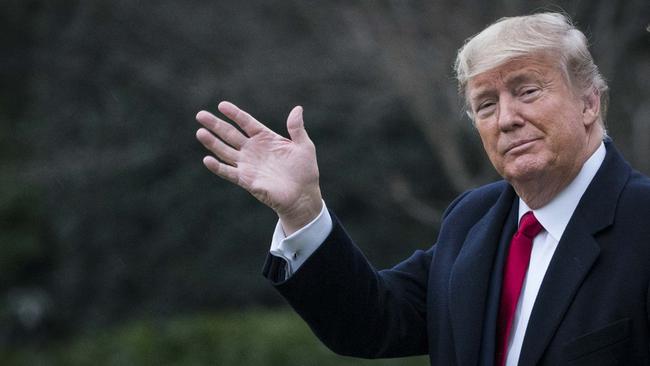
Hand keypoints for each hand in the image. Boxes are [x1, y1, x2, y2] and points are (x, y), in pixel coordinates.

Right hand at [196, 101, 322, 234]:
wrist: (303, 196)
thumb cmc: (305, 171)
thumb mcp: (304, 146)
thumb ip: (296, 128)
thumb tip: (297, 108)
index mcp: (266, 138)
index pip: (246, 122)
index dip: (234, 114)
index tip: (221, 105)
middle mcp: (253, 150)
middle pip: (230, 134)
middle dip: (216, 125)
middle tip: (200, 115)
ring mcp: (248, 164)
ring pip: (225, 151)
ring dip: (212, 143)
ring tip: (200, 132)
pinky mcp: (246, 180)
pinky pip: (229, 172)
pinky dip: (218, 167)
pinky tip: (207, 159)